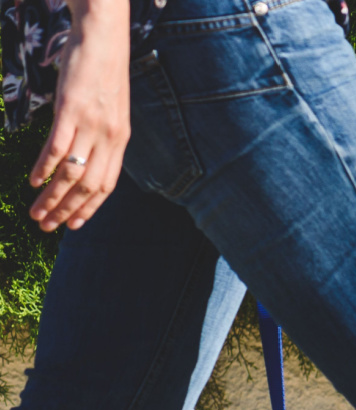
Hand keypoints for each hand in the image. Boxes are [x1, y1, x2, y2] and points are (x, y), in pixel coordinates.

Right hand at [29, 0, 130, 232]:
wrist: (104, 35)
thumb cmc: (103, 71)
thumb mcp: (112, 109)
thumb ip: (104, 135)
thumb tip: (89, 156)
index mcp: (120, 141)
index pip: (107, 185)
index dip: (91, 208)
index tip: (74, 225)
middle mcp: (109, 137)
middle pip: (88, 186)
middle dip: (67, 211)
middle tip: (47, 227)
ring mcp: (91, 124)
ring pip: (72, 173)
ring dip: (53, 197)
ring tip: (37, 212)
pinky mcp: (72, 108)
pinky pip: (58, 146)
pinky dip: (45, 167)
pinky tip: (34, 181)